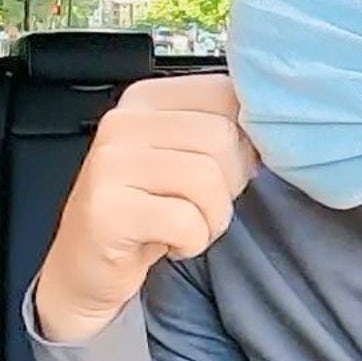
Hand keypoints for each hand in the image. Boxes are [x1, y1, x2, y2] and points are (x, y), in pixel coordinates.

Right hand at [35, 74, 258, 343]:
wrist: (87, 267)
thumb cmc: (143, 212)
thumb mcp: (179, 158)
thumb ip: (217, 130)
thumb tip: (274, 128)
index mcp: (143, 99)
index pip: (225, 93)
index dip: (246, 138)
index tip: (224, 168)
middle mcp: (121, 122)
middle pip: (222, 136)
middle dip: (230, 184)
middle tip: (201, 205)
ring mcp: (109, 164)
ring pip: (208, 180)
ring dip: (212, 218)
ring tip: (186, 226)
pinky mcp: (108, 209)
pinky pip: (186, 221)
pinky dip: (191, 242)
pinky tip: (169, 243)